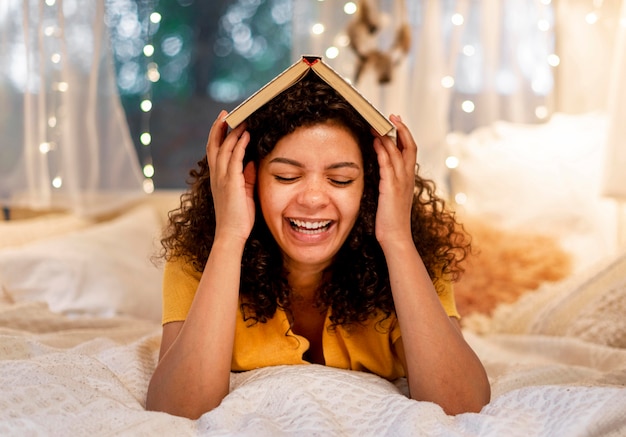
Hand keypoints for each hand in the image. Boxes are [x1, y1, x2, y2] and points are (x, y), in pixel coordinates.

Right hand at [206, 111, 255, 242]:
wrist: (232, 234)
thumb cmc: (238, 217)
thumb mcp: (244, 191)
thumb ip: (246, 175)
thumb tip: (251, 160)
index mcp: (217, 178)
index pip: (214, 151)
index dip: (217, 135)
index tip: (223, 121)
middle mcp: (216, 175)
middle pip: (214, 144)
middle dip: (219, 127)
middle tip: (226, 113)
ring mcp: (222, 178)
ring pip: (224, 148)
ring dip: (232, 132)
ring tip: (241, 119)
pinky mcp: (231, 182)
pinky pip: (234, 158)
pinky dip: (239, 145)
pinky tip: (246, 135)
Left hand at [372, 114, 416, 246]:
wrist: (396, 238)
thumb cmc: (392, 220)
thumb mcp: (392, 196)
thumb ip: (389, 182)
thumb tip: (381, 170)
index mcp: (409, 178)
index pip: (411, 150)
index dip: (405, 134)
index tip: (396, 121)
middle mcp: (407, 178)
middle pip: (408, 146)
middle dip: (400, 128)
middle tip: (390, 116)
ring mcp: (400, 182)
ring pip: (397, 152)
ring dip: (387, 136)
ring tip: (377, 125)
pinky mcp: (390, 188)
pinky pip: (387, 165)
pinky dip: (382, 152)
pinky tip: (375, 142)